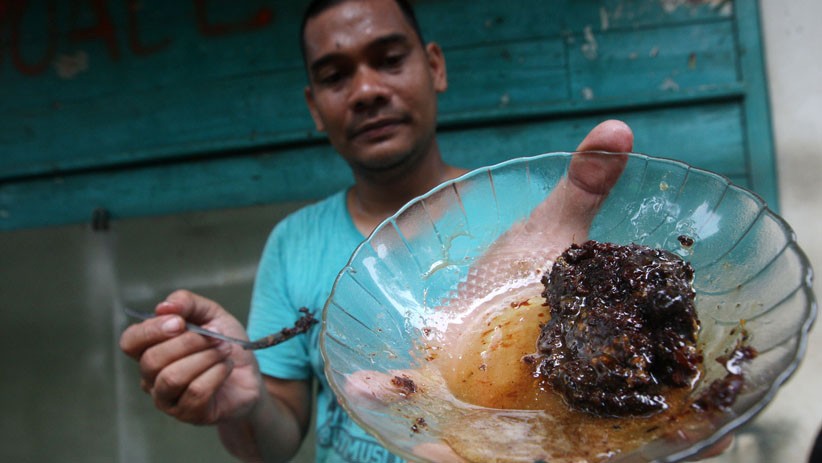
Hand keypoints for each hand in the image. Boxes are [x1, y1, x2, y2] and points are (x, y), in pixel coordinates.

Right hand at [119, 290, 262, 424]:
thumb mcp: (211, 314)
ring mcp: (168, 399)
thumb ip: (187, 304)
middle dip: (189, 343)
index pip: (130, 342)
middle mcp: (152, 377)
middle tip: (215, 336)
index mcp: (151, 350)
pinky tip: (227, 368)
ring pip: (172, 378)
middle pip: (152, 360)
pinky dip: (217, 374)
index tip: (180, 322)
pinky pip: (196, 393)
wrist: (251, 374)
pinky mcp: (189, 414)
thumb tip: (163, 306)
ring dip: (205, 358)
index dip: (151, 331)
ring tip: (224, 351)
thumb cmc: (224, 344)